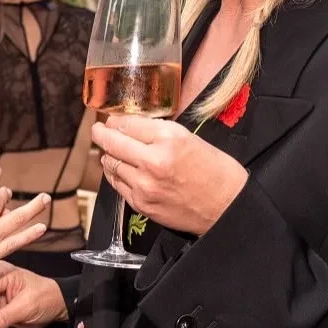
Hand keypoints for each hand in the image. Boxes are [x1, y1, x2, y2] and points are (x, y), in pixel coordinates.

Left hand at [92, 115, 246, 235]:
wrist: (228, 207)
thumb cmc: (215, 171)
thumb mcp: (190, 138)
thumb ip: (159, 132)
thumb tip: (132, 126)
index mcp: (168, 139)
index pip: (127, 124)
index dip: (115, 120)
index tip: (112, 120)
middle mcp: (152, 161)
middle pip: (112, 143)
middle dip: (101, 134)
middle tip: (99, 130)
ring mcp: (144, 186)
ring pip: (110, 164)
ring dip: (108, 155)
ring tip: (110, 150)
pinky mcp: (141, 204)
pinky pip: (117, 184)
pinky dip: (115, 174)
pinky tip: (119, 169)